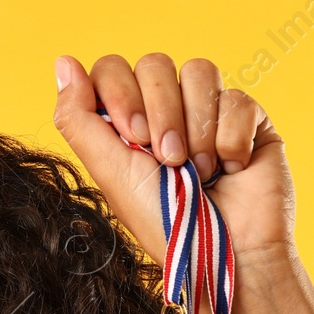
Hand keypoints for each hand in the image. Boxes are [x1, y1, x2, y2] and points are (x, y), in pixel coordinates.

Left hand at [53, 53, 313, 313]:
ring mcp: (209, 113)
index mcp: (128, 123)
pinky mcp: (249, 120)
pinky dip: (231, 137)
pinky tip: (232, 168)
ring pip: (199, 71)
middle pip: (155, 63)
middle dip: (161, 111)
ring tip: (200, 170)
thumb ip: (79, 118)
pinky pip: (237, 95)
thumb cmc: (164, 222)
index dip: (121, 92)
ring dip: (196, 127)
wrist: (227, 252)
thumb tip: (63, 61)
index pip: (113, 68)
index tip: (133, 134)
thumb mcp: (110, 172)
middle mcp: (167, 112)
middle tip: (169, 159)